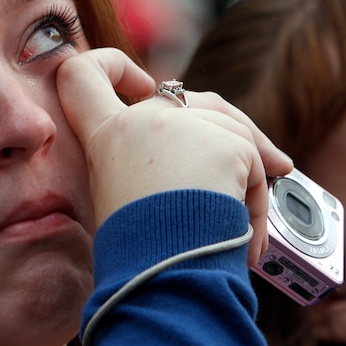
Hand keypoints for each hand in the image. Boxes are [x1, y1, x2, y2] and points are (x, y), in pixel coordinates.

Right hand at [56, 48, 292, 264]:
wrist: (161, 278)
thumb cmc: (136, 257)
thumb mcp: (120, 206)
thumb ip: (138, 169)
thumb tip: (186, 172)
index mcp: (105, 138)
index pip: (80, 75)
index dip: (111, 67)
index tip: (138, 84)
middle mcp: (140, 120)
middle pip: (187, 99)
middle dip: (222, 130)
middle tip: (265, 163)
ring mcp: (184, 126)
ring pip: (228, 127)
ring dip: (247, 170)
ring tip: (245, 225)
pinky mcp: (225, 143)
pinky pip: (252, 160)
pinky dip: (257, 199)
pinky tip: (251, 237)